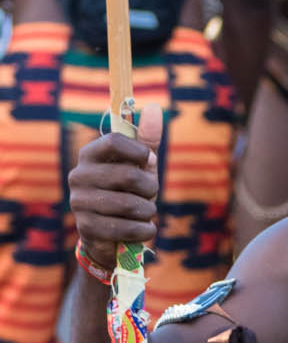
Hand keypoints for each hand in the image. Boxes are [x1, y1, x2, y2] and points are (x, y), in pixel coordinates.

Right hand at [70, 116, 161, 269]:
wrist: (112, 235)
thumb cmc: (129, 193)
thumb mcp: (140, 167)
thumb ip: (147, 140)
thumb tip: (152, 107)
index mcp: (90, 155)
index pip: (113, 141)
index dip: (139, 151)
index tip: (148, 160)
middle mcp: (79, 175)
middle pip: (128, 175)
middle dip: (151, 188)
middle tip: (151, 194)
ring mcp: (79, 202)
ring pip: (130, 204)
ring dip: (148, 211)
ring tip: (145, 213)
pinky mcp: (86, 228)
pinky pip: (126, 228)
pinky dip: (144, 230)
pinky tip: (143, 229)